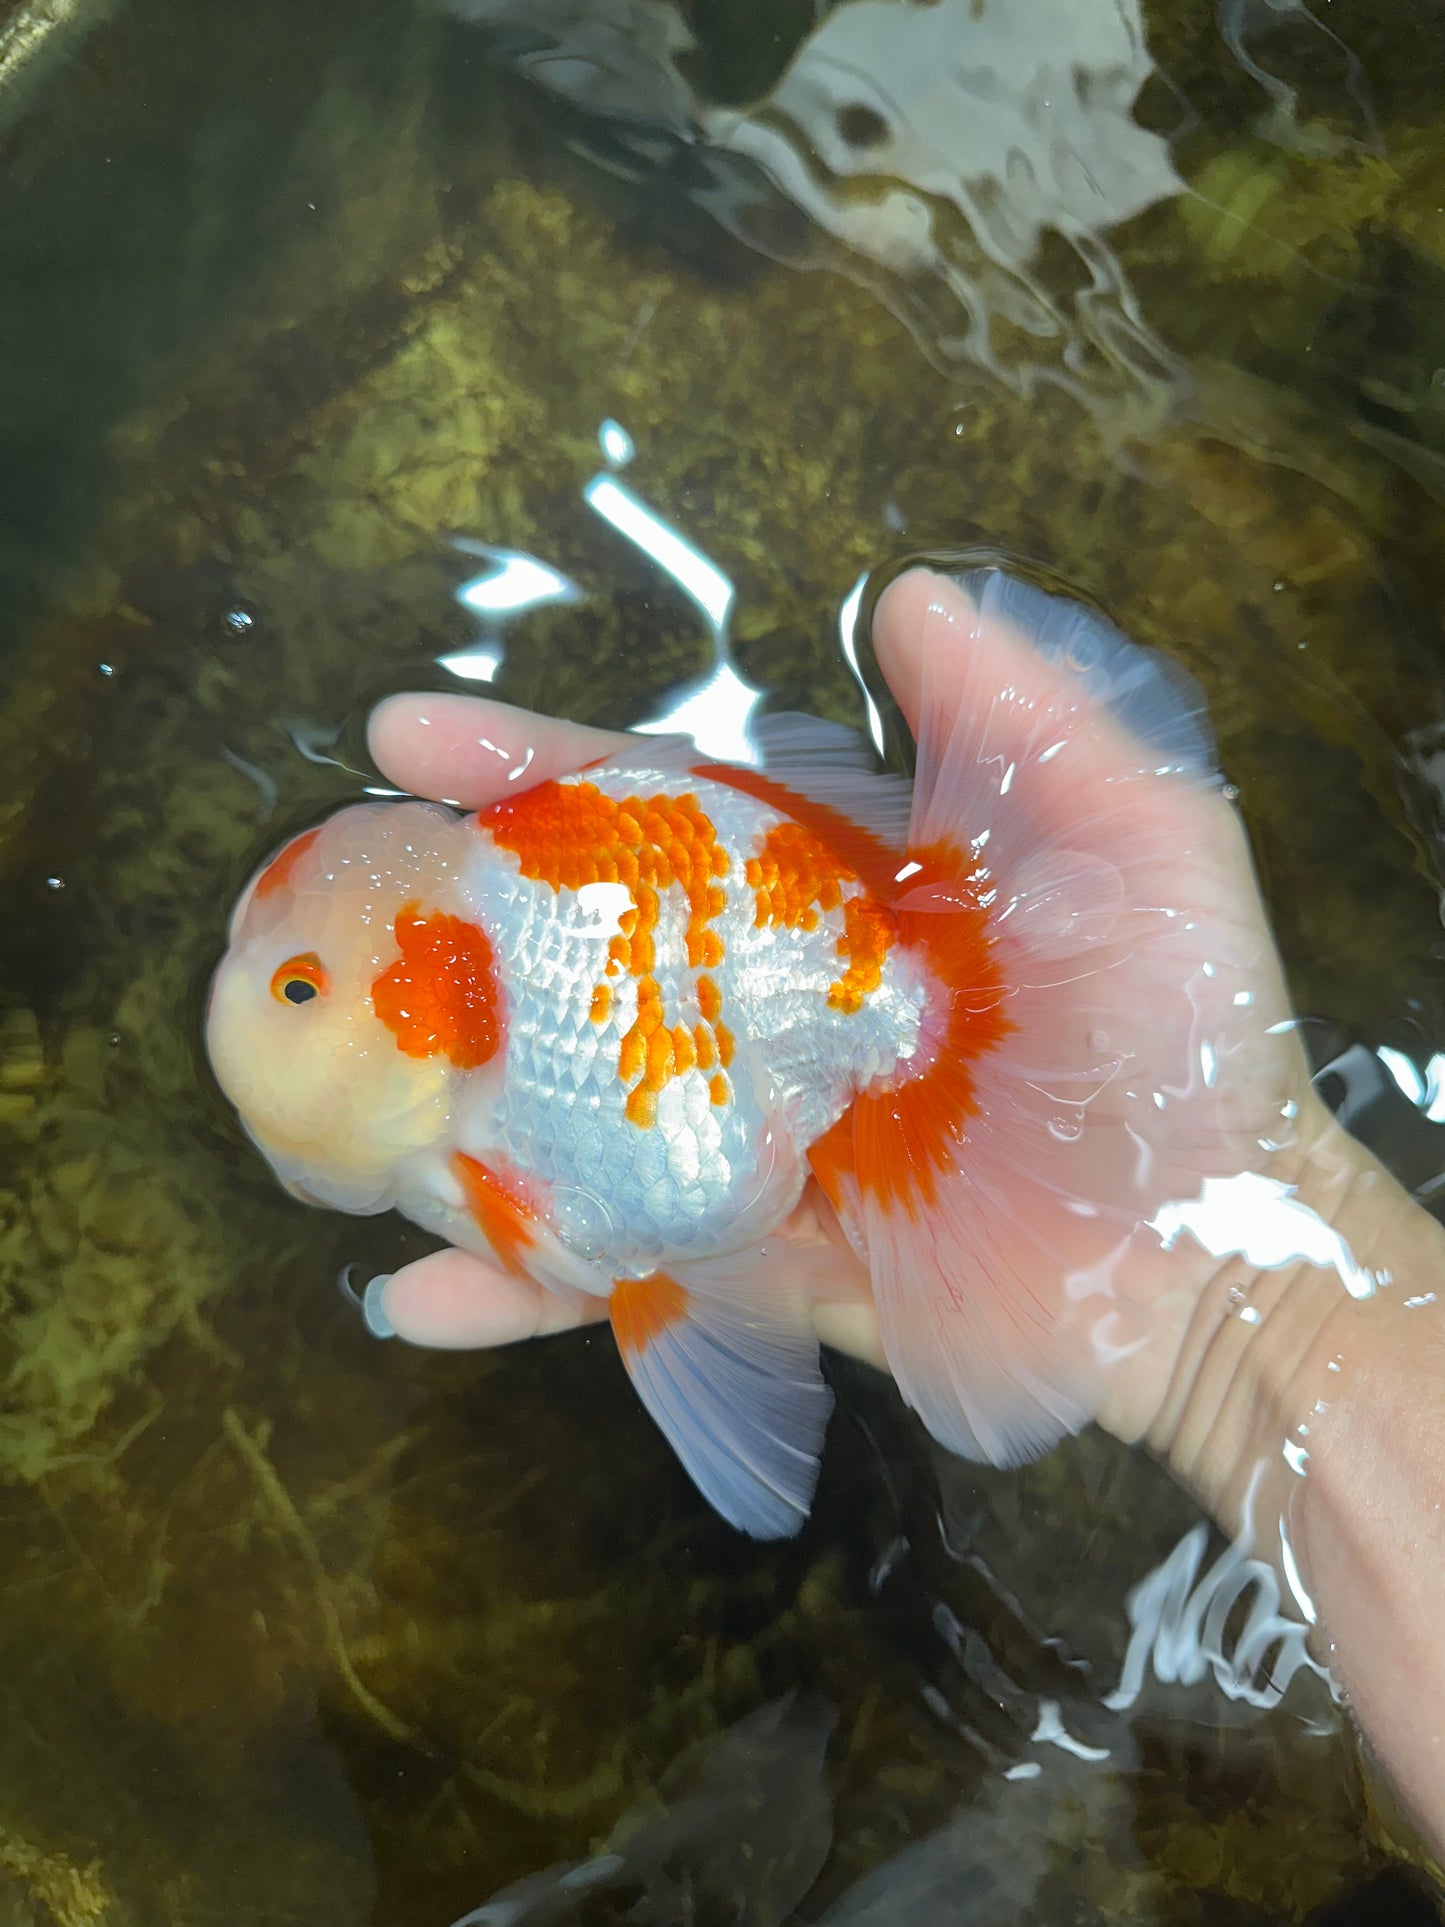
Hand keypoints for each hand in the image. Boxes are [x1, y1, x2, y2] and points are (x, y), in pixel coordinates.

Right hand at [363, 567, 1316, 1456]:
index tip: (413, 735)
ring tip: (321, 1087)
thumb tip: (900, 596)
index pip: (660, 815)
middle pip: (582, 949)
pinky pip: (618, 1270)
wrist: (1218, 1264)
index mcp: (834, 903)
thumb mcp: (1133, 842)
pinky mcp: (754, 1266)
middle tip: (319, 894)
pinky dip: (518, 1289)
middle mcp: (772, 1012)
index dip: (541, 768)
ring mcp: (751, 1140)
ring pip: (570, 1110)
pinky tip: (409, 1298)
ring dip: (448, 1100)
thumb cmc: (1182, 1044)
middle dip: (450, 914)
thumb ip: (1018, 720)